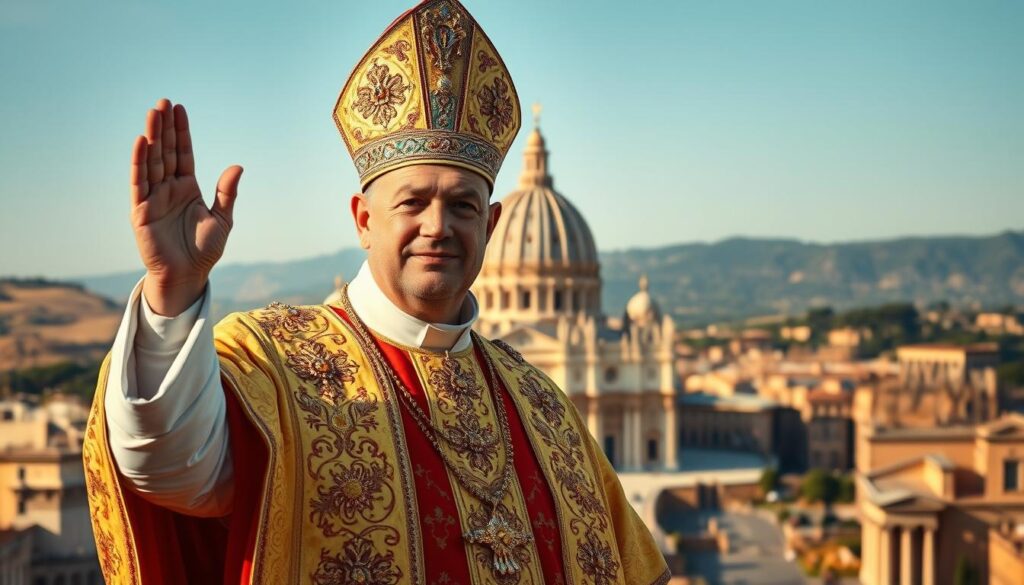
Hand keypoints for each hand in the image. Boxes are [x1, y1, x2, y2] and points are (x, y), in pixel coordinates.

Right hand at [130, 99, 242, 315]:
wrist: (188, 274)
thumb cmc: (204, 250)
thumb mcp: (222, 219)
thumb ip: (227, 193)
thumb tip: (237, 167)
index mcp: (188, 187)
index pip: (183, 153)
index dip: (181, 132)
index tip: (180, 109)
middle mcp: (168, 188)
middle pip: (165, 152)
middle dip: (164, 127)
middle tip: (163, 102)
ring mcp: (153, 197)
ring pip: (152, 162)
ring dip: (151, 138)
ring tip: (152, 114)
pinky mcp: (141, 210)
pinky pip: (139, 182)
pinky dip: (139, 163)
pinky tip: (140, 143)